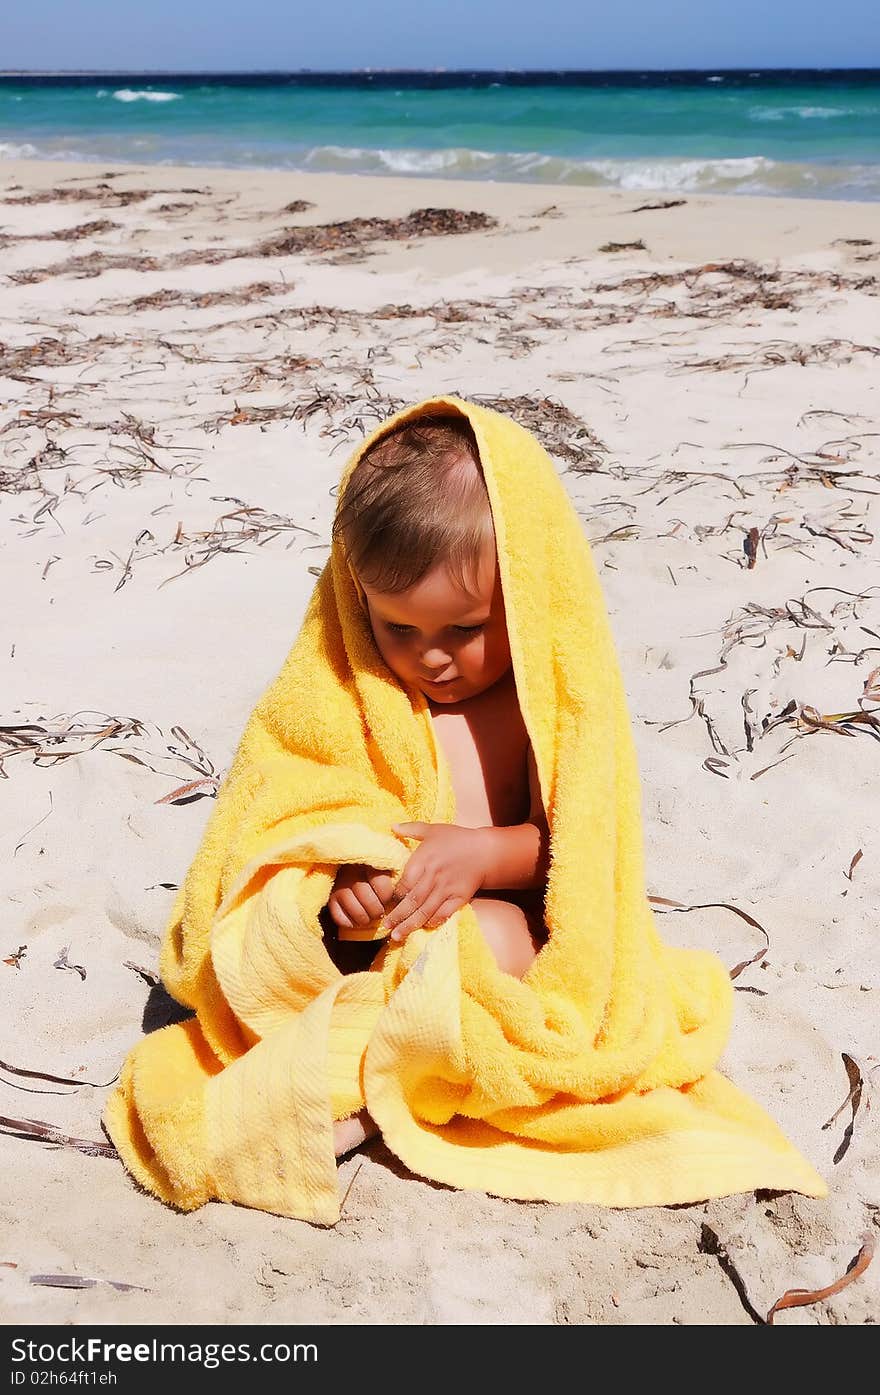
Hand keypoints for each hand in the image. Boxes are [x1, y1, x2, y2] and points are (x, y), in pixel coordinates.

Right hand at [327, 863, 396, 931]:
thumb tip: (402, 895)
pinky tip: (356, 920)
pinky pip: (339, 917)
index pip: (382, 885)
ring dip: (364, 919)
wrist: (349, 863)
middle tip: (380, 912)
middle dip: (377, 910)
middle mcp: (352, 873)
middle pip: (368, 899)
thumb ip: (396, 876)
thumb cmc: (377, 868)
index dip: (387, 896)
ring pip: (354, 909)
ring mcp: (339, 886)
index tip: (390, 899)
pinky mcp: (330, 898)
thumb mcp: (388, 865)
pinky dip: (349, 923)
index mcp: (369, 863)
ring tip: (369, 918)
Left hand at [383, 822, 486, 941]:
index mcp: (424, 859)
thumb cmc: (457, 838)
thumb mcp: (433, 829)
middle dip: (397, 915)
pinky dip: (433, 921)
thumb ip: (411, 828)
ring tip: (397, 936)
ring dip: (410, 924)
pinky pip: (444, 913)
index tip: (384, 904)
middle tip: (385, 927)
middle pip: (412, 900)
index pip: (404, 882)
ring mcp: (447, 889)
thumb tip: (392, 826)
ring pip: (425, 910)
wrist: (485, 851)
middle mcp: (434, 875)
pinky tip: (422, 928)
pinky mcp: (459, 898)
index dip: (393, 896)